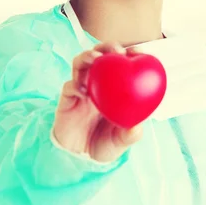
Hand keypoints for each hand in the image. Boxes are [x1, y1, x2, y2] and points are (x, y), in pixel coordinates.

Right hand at [53, 42, 143, 161]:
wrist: (79, 157)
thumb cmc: (104, 144)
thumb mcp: (120, 142)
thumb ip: (129, 135)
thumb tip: (137, 128)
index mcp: (115, 89)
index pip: (122, 64)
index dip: (130, 54)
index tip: (137, 51)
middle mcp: (98, 84)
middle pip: (101, 56)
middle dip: (107, 47)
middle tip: (116, 51)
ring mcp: (81, 88)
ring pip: (81, 64)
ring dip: (88, 57)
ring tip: (96, 59)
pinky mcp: (67, 98)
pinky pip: (69, 86)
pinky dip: (75, 85)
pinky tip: (83, 91)